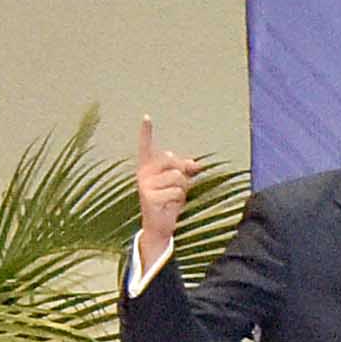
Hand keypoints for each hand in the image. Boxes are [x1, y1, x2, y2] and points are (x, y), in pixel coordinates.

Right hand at [134, 115, 202, 257]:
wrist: (159, 224)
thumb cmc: (168, 201)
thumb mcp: (178, 183)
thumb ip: (185, 170)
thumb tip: (197, 164)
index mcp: (148, 167)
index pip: (146, 146)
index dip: (146, 132)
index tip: (146, 117)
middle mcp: (143, 172)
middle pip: (172, 161)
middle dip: (182, 173)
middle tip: (179, 186)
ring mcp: (144, 184)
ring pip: (177, 177)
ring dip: (182, 189)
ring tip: (172, 198)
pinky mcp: (148, 196)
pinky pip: (175, 192)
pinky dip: (178, 200)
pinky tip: (169, 205)